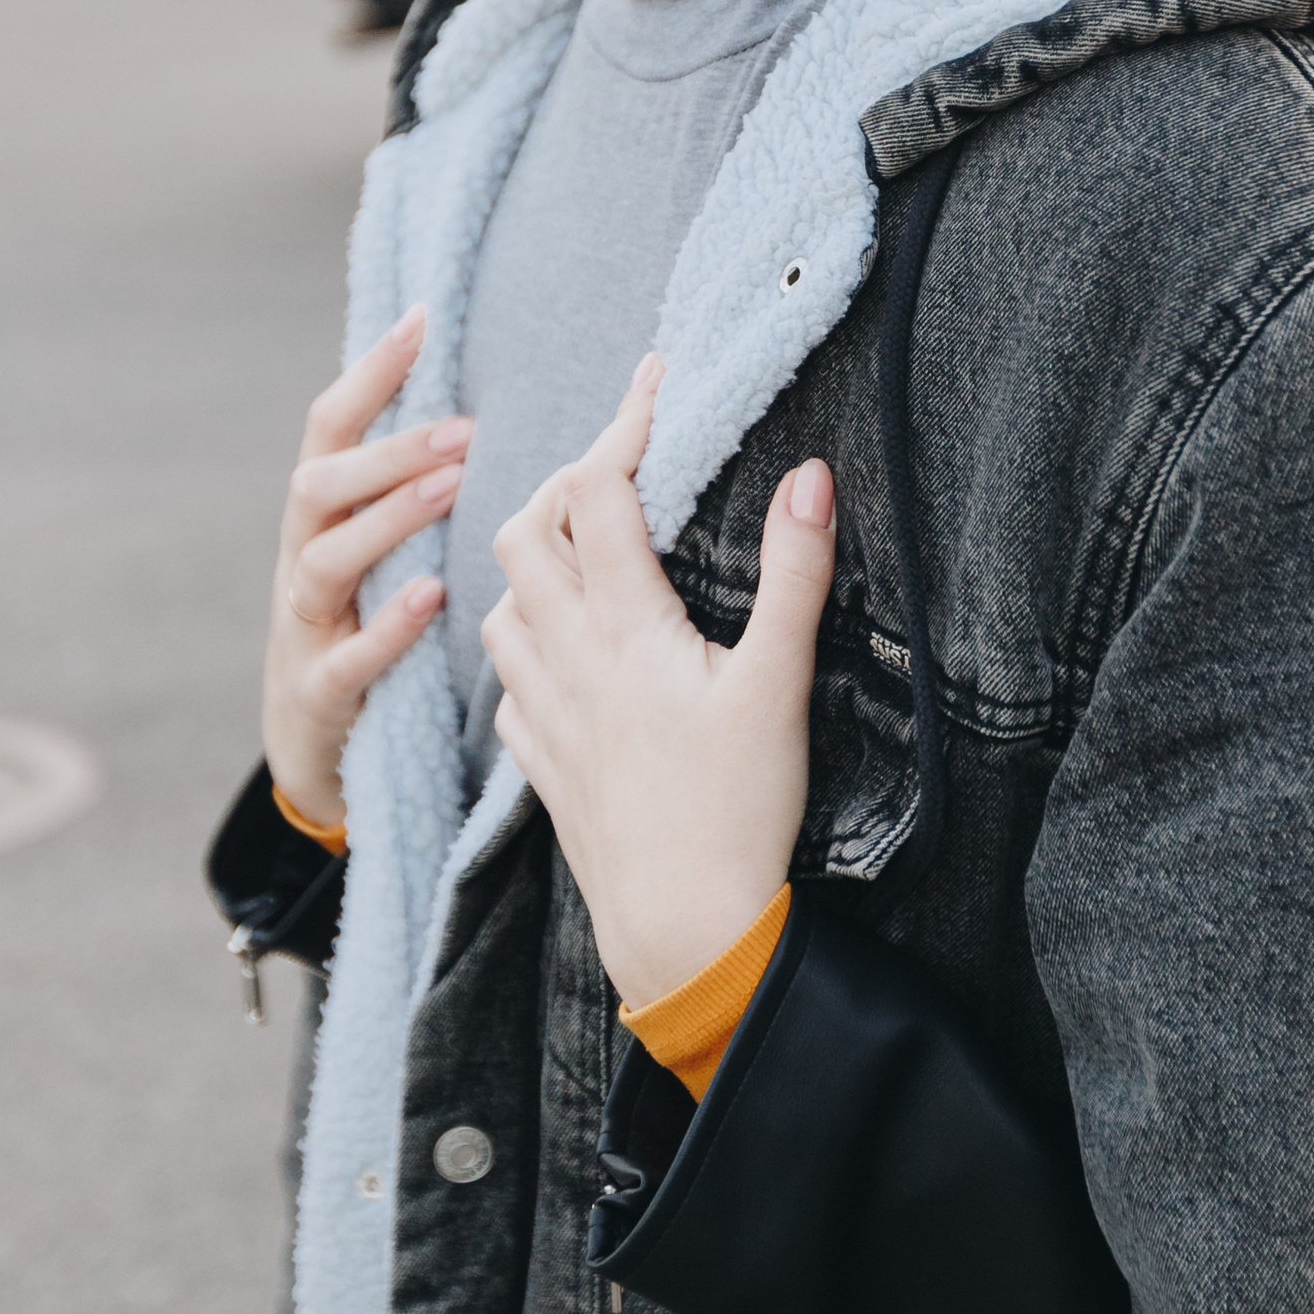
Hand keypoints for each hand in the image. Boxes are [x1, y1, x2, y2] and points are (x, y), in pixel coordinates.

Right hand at [262, 305, 472, 832]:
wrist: (318, 752)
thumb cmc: (365, 629)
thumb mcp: (384, 555)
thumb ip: (413, 488)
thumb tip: (482, 404)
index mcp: (319, 517)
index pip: (330, 429)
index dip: (369, 374)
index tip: (419, 318)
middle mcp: (300, 560)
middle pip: (320, 486)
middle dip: (388, 452)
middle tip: (465, 428)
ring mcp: (302, 627)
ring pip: (325, 560)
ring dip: (387, 519)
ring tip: (452, 488)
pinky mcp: (317, 691)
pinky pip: (345, 656)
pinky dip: (387, 625)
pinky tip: (434, 597)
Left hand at [482, 354, 835, 1008]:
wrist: (685, 928)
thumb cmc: (738, 809)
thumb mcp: (780, 683)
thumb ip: (795, 575)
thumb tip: (811, 477)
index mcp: (627, 629)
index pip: (599, 494)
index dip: (624, 425)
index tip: (657, 385)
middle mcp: (569, 660)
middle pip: (525, 535)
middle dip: (565, 485)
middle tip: (620, 471)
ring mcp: (546, 714)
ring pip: (502, 605)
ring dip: (533, 562)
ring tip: (585, 551)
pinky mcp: (543, 764)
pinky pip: (505, 682)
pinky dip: (523, 643)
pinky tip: (558, 651)